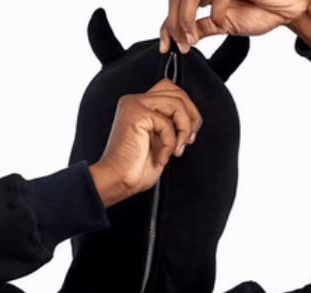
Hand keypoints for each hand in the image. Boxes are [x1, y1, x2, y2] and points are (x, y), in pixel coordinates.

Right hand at [89, 78, 202, 206]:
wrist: (118, 181)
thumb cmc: (136, 169)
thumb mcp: (161, 143)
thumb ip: (172, 127)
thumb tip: (192, 121)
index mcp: (141, 106)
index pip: (172, 92)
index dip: (188, 111)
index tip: (188, 137)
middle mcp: (136, 101)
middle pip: (177, 92)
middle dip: (191, 117)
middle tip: (187, 141)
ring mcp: (135, 105)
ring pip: (177, 103)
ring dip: (184, 130)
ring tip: (176, 151)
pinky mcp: (136, 113)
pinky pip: (167, 123)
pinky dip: (170, 144)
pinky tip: (161, 158)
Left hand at [159, 0, 310, 52]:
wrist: (290, 7)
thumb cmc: (262, 9)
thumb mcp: (226, 24)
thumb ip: (204, 28)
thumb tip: (185, 39)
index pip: (176, 3)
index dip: (168, 24)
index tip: (165, 47)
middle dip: (174, 24)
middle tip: (181, 46)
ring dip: (186, 18)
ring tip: (191, 39)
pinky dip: (214, 11)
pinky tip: (221, 22)